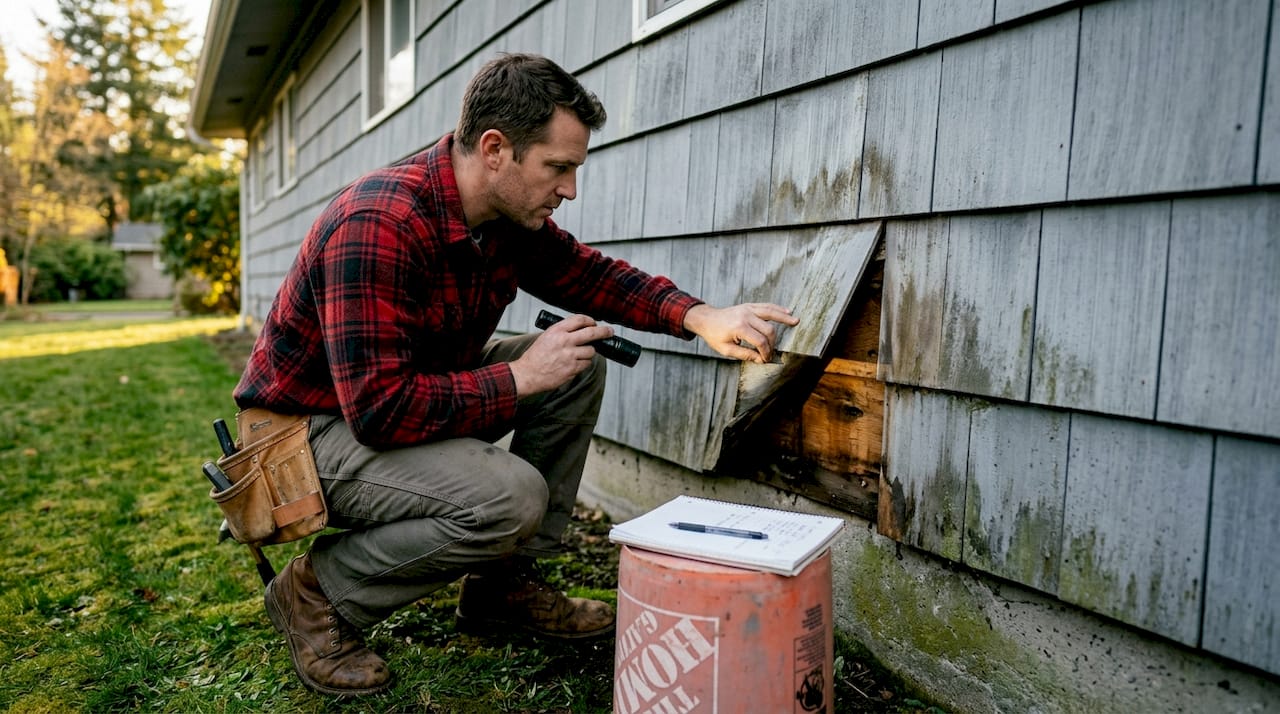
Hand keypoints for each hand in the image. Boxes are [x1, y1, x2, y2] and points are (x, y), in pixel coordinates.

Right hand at [510, 314, 612, 395]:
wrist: (528, 374)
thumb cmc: (535, 356)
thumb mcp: (546, 337)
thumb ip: (562, 332)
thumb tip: (581, 330)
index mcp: (557, 330)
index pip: (580, 319)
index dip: (590, 320)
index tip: (594, 323)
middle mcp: (564, 341)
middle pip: (592, 333)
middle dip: (604, 331)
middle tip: (610, 331)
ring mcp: (569, 355)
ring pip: (591, 351)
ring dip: (588, 353)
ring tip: (579, 355)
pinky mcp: (572, 368)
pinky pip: (586, 364)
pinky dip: (583, 364)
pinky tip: (574, 364)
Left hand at [683, 303, 798, 362]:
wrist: (706, 319)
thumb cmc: (714, 335)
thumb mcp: (726, 350)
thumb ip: (745, 355)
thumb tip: (761, 360)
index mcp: (739, 327)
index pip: (760, 341)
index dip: (766, 352)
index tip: (766, 359)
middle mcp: (745, 316)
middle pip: (768, 329)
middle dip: (773, 342)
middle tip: (771, 352)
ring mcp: (748, 308)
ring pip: (771, 312)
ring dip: (784, 318)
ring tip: (796, 321)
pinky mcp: (749, 306)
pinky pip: (766, 306)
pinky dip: (777, 309)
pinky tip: (787, 312)